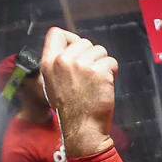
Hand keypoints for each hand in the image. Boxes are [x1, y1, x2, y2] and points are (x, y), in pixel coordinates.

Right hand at [40, 27, 118, 157]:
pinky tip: (104, 85)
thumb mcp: (52, 83)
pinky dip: (112, 72)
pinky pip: (111, 61)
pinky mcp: (99, 72)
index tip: (78, 50)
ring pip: (100, 50)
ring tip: (96, 81)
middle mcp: (63, 61)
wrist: (82, 127)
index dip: (70, 38)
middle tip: (89, 75)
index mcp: (48, 63)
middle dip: (91, 55)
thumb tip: (71, 45)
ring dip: (102, 64)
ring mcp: (81, 65)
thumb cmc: (70, 107)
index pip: (55, 33)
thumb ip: (58, 63)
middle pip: (84, 41)